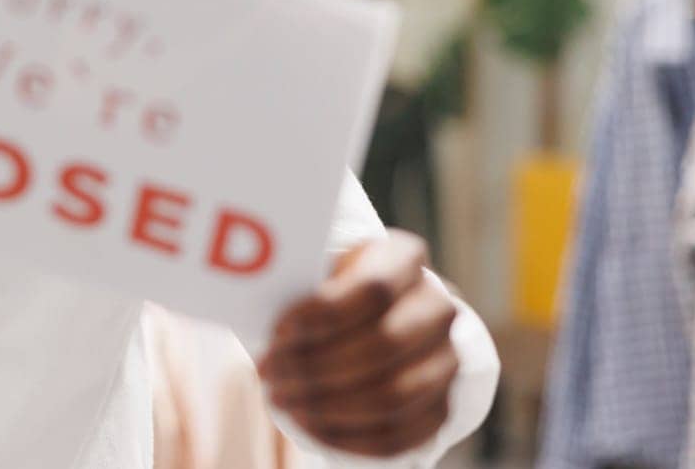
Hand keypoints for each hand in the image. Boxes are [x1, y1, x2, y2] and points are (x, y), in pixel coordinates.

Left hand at [257, 230, 458, 457]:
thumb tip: (249, 289)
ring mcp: (445, 360)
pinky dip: (346, 437)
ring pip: (391, 396)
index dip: (323, 315)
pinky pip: (396, 436)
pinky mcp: (439, 407)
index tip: (277, 332)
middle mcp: (436, 307)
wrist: (372, 318)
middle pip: (383, 346)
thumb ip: (295, 277)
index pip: (373, 288)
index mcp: (404, 258)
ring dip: (326, 405)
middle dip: (316, 366)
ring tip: (280, 398)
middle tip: (268, 372)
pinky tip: (308, 424)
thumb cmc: (327, 287)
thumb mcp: (316, 267)